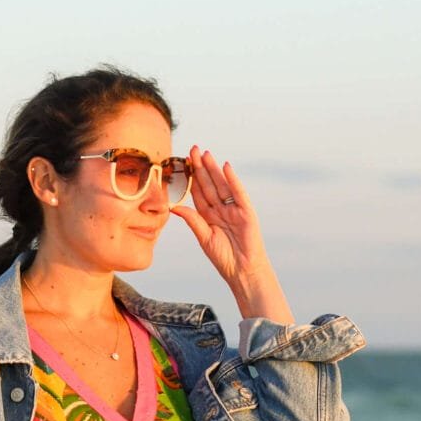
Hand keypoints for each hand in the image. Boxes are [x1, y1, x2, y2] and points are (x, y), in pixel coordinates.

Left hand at [170, 146, 274, 301]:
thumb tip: (174, 207)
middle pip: (209, 184)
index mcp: (209, 215)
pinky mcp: (246, 211)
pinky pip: (238, 192)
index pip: (198, 192)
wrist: (242, 270)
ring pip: (222, 185)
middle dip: (201, 167)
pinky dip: (232, 180)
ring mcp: (234, 209)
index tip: (182, 163)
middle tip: (192, 150)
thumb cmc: (224, 258)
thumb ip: (192, 220)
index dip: (191, 178)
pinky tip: (226, 167)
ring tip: (205, 154)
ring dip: (214, 169)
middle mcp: (221, 209)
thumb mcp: (204, 237)